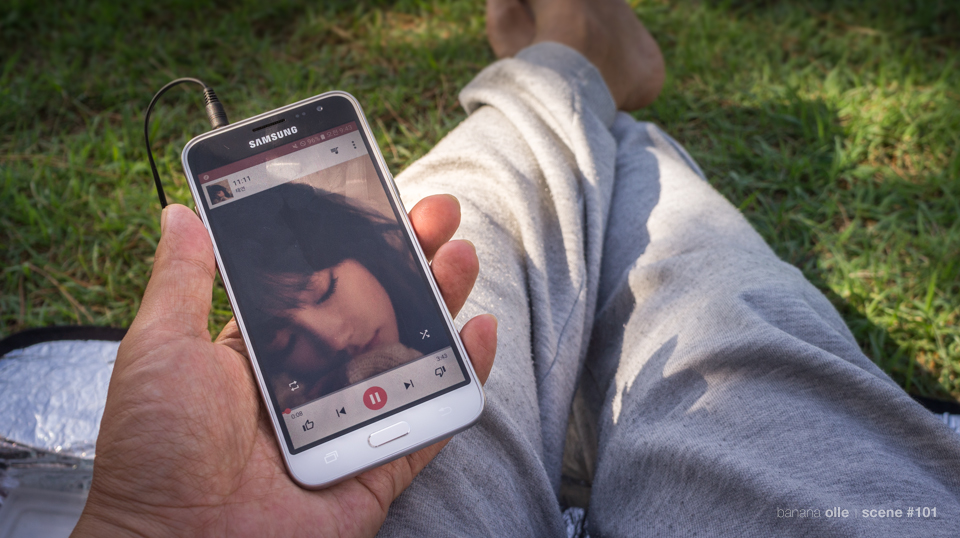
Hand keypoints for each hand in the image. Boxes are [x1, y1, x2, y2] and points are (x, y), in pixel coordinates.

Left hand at [71, 196, 496, 537]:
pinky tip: (480, 333)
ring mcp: (348, 422)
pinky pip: (430, 419)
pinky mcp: (376, 464)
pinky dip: (464, 378)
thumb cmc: (157, 450)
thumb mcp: (162, 347)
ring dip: (443, 303)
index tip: (383, 203)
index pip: (325, 287)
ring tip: (460, 255)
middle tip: (439, 215)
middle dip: (413, 260)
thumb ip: (184, 279)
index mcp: (263, 352)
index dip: (359, 245)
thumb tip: (180, 213)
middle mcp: (312, 383)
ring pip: (412, 355)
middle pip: (380, 312)